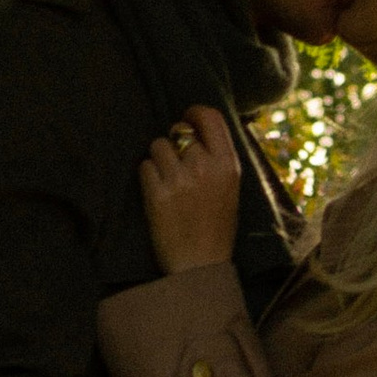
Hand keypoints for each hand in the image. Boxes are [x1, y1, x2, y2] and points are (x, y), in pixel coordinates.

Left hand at [140, 104, 241, 272]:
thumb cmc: (217, 227)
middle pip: (179, 131)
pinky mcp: (157, 194)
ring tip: (167, 179)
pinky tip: (158, 192)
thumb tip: (198, 128)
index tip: (186, 117)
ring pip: (158, 146)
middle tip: (176, 161)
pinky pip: (144, 166)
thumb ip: (218, 158)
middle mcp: (204, 167)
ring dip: (158, 158)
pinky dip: (148, 176)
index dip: (193, 112)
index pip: (209, 117)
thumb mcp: (231, 188)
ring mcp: (179, 180)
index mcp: (228, 164)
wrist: (200, 265)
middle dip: (174, 142)